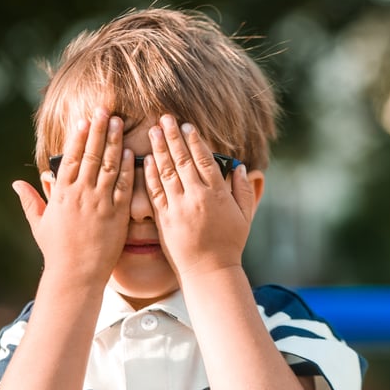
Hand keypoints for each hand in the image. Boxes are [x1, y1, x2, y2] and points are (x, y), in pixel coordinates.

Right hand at [13, 107, 133, 282]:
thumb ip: (30, 201)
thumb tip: (16, 184)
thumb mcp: (39, 224)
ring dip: (113, 142)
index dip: (78, 138)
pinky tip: (130, 152)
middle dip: (97, 131)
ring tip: (118, 123)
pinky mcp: (117, 215)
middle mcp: (80, 195)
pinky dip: (127, 168)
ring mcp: (100, 203)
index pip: (70, 159)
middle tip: (104, 111)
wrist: (76, 275)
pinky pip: (123, 186)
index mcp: (61, 195)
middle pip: (91, 156)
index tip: (83, 120)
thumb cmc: (56, 251)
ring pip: (109, 166)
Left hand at [143, 114, 256, 278]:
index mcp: (217, 195)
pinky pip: (155, 193)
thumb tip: (241, 167)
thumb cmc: (229, 245)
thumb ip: (244, 190)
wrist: (209, 272)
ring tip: (153, 131)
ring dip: (159, 150)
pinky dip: (150, 175)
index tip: (187, 126)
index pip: (204, 160)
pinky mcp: (164, 219)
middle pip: (183, 160)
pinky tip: (145, 160)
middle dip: (173, 137)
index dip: (195, 141)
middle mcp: (196, 197)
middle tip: (165, 118)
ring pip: (167, 172)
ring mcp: (178, 208)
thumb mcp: (245, 216)